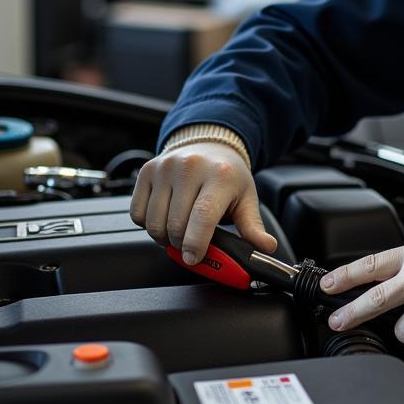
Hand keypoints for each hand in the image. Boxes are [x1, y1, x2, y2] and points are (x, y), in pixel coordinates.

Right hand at [129, 142, 275, 264]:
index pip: (203, 216)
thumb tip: (266, 248)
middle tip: (189, 245)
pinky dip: (147, 224)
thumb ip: (252, 227)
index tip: (193, 258)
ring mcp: (166, 167)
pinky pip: (137, 213)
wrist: (208, 145)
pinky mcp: (147, 171)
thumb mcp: (245, 198)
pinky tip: (163, 218)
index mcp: (219, 175)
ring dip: (163, 237)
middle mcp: (190, 167)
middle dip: (181, 244)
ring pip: (154, 222)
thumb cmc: (227, 176)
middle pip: (175, 224)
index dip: (196, 243)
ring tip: (177, 232)